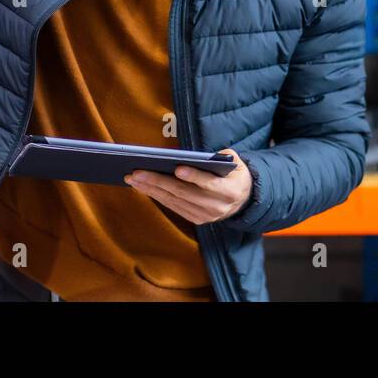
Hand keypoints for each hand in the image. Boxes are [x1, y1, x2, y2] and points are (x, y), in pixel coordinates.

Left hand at [124, 149, 251, 224]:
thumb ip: (222, 157)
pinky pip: (173, 207)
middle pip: (184, 193)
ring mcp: (205, 216)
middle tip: (138, 172)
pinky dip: (157, 196)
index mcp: (230, 191)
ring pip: (174, 201)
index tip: (177, 168)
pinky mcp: (196, 220)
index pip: (210, 184)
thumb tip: (197, 157)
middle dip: (159, 181)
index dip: (194, 176)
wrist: (243, 200)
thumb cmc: (234, 174)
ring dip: (151, 190)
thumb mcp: (236, 162)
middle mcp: (217, 207)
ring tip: (134, 178)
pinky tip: (143, 187)